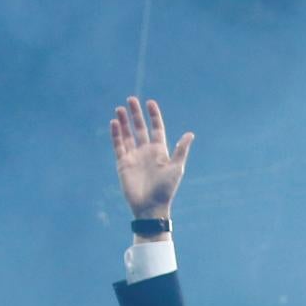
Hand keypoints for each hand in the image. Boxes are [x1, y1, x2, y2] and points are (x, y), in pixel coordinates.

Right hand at [111, 96, 193, 215]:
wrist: (150, 206)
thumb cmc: (166, 189)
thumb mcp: (176, 168)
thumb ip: (181, 150)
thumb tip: (190, 134)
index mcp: (160, 151)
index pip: (156, 128)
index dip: (154, 116)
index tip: (150, 103)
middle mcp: (146, 151)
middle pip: (140, 128)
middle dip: (136, 114)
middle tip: (131, 99)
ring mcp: (134, 156)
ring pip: (127, 135)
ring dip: (124, 122)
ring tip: (119, 109)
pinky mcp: (123, 163)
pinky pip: (118, 145)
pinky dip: (116, 134)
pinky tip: (115, 123)